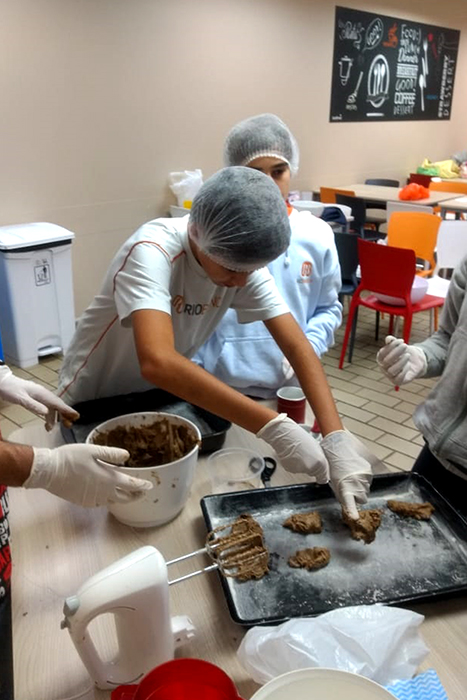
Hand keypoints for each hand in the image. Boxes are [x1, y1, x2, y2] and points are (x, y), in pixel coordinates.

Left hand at [0, 364, 78, 429]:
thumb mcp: (21, 398)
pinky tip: (46, 425)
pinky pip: (46, 408)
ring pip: (52, 408)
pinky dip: (48, 417)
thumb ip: (33, 405)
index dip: (67, 410)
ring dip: (55, 418)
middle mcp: (43, 394)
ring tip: (52, 429)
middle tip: (69, 425)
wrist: (2, 382)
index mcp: (41, 393)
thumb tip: (46, 412)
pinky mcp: (36, 399)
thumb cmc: (10, 389)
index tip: (76, 416)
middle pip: (57, 405)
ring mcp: (40, 397)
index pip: (57, 403)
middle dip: (64, 415)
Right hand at [23, 444, 151, 507]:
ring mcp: (93, 500)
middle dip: (136, 495)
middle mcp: (103, 493)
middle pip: (125, 498)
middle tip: (142, 492)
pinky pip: (101, 503)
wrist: (49, 471)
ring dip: (122, 498)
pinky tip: (107, 493)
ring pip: (113, 502)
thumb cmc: (71, 458)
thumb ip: (111, 454)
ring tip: (127, 493)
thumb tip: (127, 456)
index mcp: (108, 479)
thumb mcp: (93, 450)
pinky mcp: (83, 502)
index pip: (131, 485)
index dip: (142, 486)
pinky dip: (108, 499)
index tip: (149, 486)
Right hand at [256, 414, 328, 482]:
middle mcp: (310, 467)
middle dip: (311, 466)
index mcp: (320, 461)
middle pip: (313, 473)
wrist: (285, 434)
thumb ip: (320, 459)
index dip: (321, 474)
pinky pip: (295, 469)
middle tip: (307, 455)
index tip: (320, 474)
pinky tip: (293, 455)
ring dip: (302, 465)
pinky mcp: (290, 469)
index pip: (323, 477)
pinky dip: (294, 464)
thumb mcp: (316, 447)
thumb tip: (320, 466)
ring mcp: (299, 469)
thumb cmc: (300, 437)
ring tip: (299, 452)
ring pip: (303, 470)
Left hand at [320, 430, 372, 519]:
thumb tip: (348, 502)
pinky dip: (363, 480)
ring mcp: (364, 477)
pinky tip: (355, 472)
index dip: (352, 510)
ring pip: (366, 490)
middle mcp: (356, 483)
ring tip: (351, 477)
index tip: (355, 518)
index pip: (349, 502)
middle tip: (349, 487)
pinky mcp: (369, 472)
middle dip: (357, 497)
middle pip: (363, 499)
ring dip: (361, 487)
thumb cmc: (333, 467)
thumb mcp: (334, 483)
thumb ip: (342, 494)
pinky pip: (368, 482)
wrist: (339, 449)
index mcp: (345, 486)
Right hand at [376, 336, 426, 386]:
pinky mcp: (397, 381)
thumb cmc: (404, 352)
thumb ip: (393, 341)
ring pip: (391, 371)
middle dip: (397, 352)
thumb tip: (388, 339)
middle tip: (405, 346)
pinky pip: (398, 378)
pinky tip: (408, 364)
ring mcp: (389, 375)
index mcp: (380, 358)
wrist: (414, 362)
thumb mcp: (399, 345)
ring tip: (408, 355)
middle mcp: (383, 367)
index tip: (401, 340)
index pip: (382, 353)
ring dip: (401, 361)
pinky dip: (404, 370)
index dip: (391, 346)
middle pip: (387, 361)